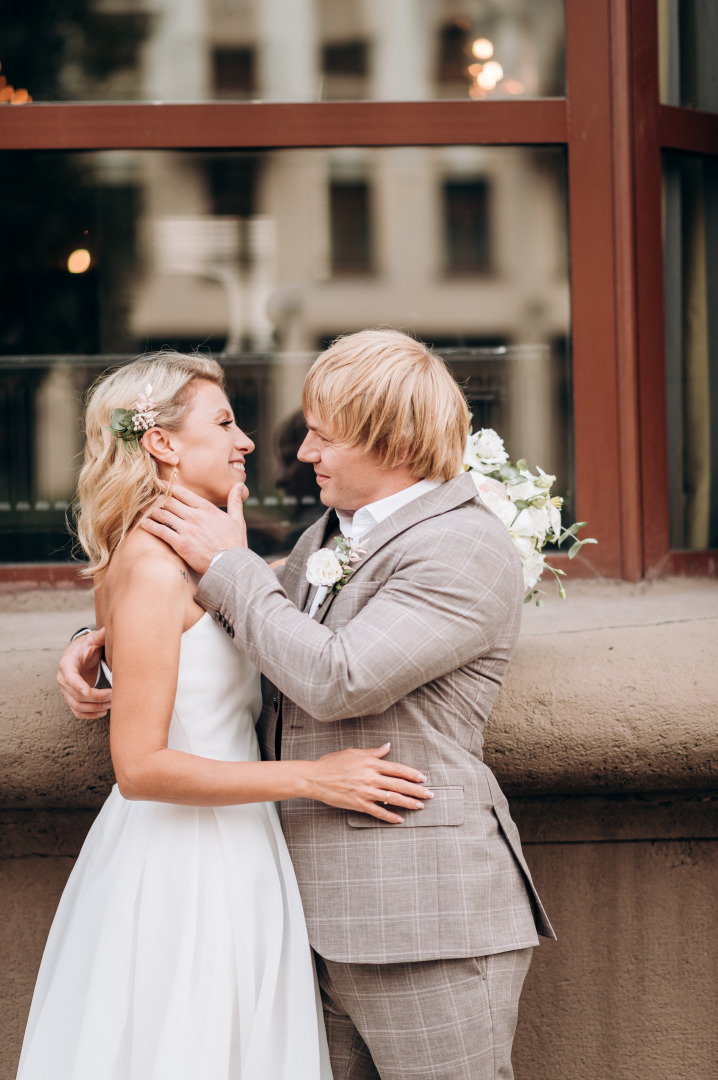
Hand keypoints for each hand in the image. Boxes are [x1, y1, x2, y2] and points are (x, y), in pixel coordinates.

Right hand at [56, 628, 111, 719]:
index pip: (70, 678)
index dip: (78, 686)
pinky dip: (89, 715)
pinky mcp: (71, 698)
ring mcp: (66, 691)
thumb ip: (100, 636)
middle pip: (76, 695)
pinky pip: (77, 712)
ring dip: (95, 708)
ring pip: (77, 706)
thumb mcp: (92, 639)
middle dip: (96, 698)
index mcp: (67, 664)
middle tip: (113, 696)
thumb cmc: (86, 646)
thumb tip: (109, 629)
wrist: (78, 654)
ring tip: (111, 705)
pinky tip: (103, 712)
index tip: (89, 692)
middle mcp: (63, 679)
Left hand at [140, 483, 248, 574]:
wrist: (231, 566)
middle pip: (169, 501)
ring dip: (150, 509)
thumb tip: (240, 485)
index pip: (183, 492)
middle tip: (146, 496)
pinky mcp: (181, 544)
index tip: (160, 484)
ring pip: (163, 514)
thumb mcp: (238, 520)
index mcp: (207, 508)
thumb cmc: (235, 544)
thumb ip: (235, 501)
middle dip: (157, 497)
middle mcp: (195, 516)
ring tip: (141, 507)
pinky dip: (150, 525)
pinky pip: (161, 531)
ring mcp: (187, 530)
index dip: (169, 487)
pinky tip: (142, 522)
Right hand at [304, 743, 433, 823]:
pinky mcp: (359, 804)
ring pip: (392, 798)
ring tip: (420, 806)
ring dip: (408, 803)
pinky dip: (389, 816)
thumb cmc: (332, 763)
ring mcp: (365, 792)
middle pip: (399, 785)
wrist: (315, 778)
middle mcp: (371, 778)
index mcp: (371, 764)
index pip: (397, 769)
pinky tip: (399, 819)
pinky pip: (378, 811)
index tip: (423, 778)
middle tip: (430, 795)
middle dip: (416, 790)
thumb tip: (387, 746)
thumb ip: (373, 752)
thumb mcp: (354, 752)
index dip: (412, 774)